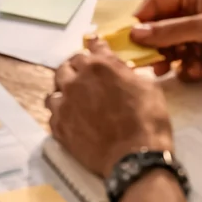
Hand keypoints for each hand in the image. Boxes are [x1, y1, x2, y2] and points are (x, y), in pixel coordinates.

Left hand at [46, 39, 173, 176]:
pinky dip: (60, 114)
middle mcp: (76, 80)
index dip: (95, 45)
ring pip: (54, 90)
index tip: (94, 43)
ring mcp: (64, 103)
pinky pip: (53, 114)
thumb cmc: (148, 120)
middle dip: (75, 68)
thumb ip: (129, 74)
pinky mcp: (59, 126)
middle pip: (66, 66)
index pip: (93, 47)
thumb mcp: (148, 87)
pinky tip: (70, 119)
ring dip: (63, 91)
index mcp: (100, 66)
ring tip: (72, 99)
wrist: (134, 157)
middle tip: (83, 76)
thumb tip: (123, 71)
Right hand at [130, 0, 201, 88]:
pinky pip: (182, 64)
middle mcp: (193, 15)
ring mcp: (198, 38)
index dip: (139, 20)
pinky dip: (185, 70)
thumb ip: (170, 30)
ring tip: (164, 70)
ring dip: (166, 59)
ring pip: (168, 48)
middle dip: (151, 44)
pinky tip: (197, 73)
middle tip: (139, 60)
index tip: (125, 37)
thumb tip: (135, 33)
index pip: (156, 5)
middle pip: (159, 29)